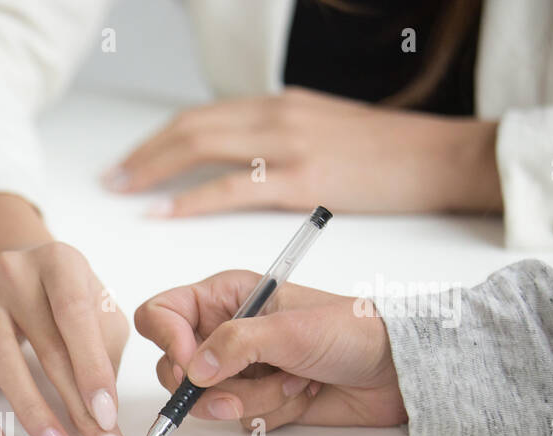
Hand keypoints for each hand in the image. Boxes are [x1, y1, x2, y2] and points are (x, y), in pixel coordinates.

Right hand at [0, 195, 130, 435]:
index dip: (92, 368)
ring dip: (33, 412)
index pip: (76, 317)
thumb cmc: (60, 293)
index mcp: (58, 261)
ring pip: (2, 362)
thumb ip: (106, 349)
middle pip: (46, 347)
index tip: (108, 417)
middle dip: (77, 406)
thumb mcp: (96, 303)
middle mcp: (13, 273)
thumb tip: (106, 412)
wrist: (4, 265)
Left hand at [102, 87, 500, 216]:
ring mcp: (288, 145)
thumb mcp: (322, 131)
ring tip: (124, 191)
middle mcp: (275, 116)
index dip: (159, 138)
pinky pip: (231, 187)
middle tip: (112, 178)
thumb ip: (279, 139)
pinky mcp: (302, 179)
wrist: (440, 156)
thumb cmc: (386, 154)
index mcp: (278, 105)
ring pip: (201, 148)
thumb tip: (241, 156)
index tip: (130, 160)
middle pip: (190, 127)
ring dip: (154, 169)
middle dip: (145, 153)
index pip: (202, 115)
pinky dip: (190, 200)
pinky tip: (163, 212)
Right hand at [133, 271, 407, 432]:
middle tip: (239, 388)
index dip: (167, 340)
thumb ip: (236, 344)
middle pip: (174, 367)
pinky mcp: (256, 400)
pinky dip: (270, 412)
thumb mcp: (290, 329)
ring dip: (252, 399)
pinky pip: (237, 418)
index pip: (162, 313)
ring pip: (207, 399)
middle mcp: (224, 331)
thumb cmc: (351, 332)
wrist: (394, 371)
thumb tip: (193, 370)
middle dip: (209, 385)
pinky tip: (301, 394)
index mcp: (225, 297)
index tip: (190, 363)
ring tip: (293, 381)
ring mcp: (239, 369)